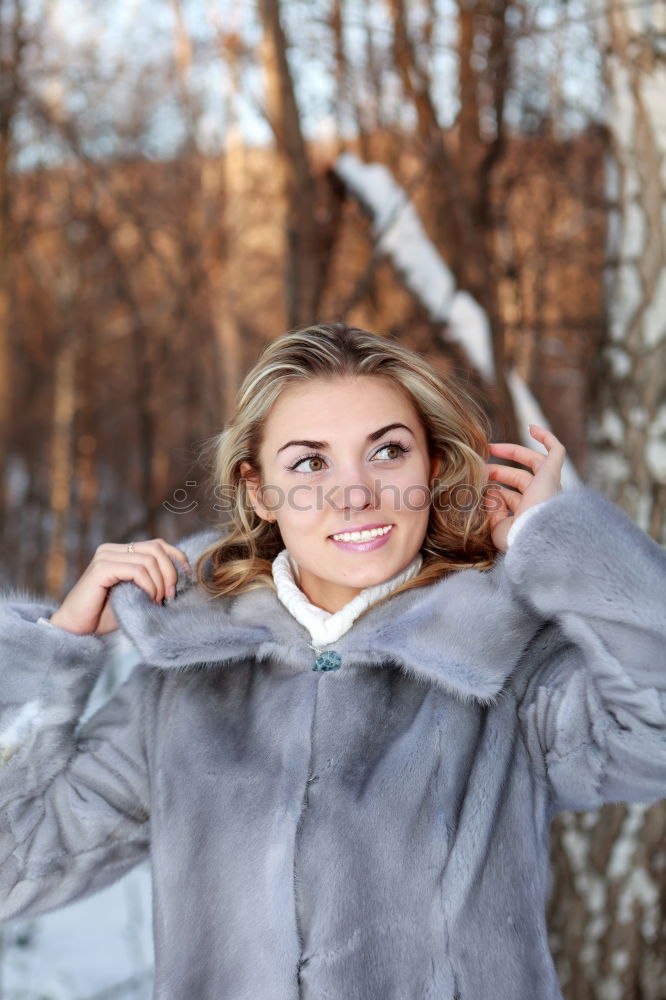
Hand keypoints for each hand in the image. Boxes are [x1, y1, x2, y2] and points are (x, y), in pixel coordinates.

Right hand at [48, 539, 191, 635]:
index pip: (158, 544)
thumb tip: (182, 575)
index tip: (188, 577)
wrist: (76, 629)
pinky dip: (148, 586)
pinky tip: (148, 600)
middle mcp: (112, 549)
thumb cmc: (104, 615)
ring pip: (149, 560)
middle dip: (170, 573)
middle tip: (170, 596)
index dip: (177, 558)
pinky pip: (137, 570)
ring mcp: (105, 556)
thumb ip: (151, 580)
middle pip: (156, 549)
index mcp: (120, 552)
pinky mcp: (102, 568)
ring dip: (159, 584)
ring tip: (156, 602)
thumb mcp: (135, 593)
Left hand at [484, 424, 564, 552]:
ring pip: (534, 462)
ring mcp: (549, 485)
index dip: (493, 488)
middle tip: (480, 463)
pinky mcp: (553, 473)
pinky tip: (532, 427)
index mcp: (527, 513)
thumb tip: (487, 492)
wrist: (531, 537)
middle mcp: (541, 499)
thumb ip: (491, 509)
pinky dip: (547, 437)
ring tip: (489, 448)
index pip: (510, 496)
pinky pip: (557, 451)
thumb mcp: (495, 525)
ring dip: (511, 453)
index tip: (477, 482)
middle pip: (520, 477)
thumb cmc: (514, 537)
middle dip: (499, 470)